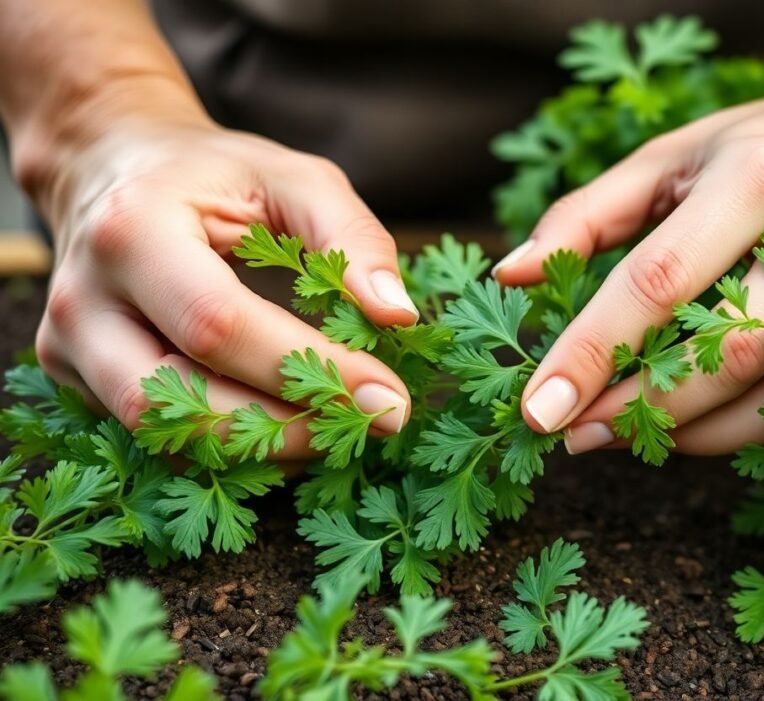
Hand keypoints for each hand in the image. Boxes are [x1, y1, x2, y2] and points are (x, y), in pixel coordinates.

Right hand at [34, 119, 416, 456]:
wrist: (112, 168)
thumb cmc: (215, 173)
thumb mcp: (296, 178)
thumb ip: (354, 238)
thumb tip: (397, 317)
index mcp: (133, 232)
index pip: (219, 326)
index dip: (309, 371)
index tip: (389, 399)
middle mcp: (84, 301)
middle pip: (175, 402)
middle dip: (286, 428)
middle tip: (371, 425)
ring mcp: (70, 348)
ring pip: (162, 436)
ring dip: (262, 451)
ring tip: (338, 430)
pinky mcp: (77, 380)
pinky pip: (158, 439)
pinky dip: (232, 450)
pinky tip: (291, 430)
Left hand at [496, 24, 763, 456]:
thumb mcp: (669, 158)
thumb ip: (583, 216)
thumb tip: (508, 275)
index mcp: (756, 178)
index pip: (659, 283)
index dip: (591, 353)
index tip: (537, 410)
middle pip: (721, 352)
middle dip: (636, 409)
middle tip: (577, 434)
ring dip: (689, 433)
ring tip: (630, 433)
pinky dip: (752, 428)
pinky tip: (702, 424)